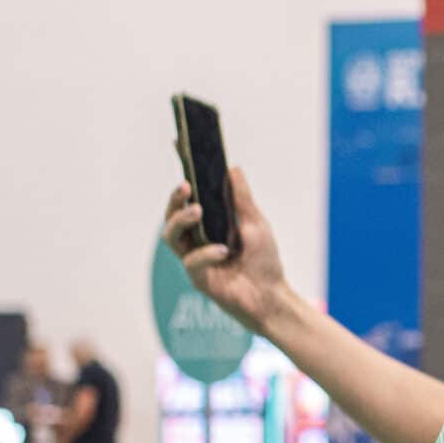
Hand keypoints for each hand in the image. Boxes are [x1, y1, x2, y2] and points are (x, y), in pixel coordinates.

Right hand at [164, 166, 285, 332]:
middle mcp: (197, 240)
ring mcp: (195, 259)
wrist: (273, 296)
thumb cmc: (264, 261)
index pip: (189, 198)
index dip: (181, 175)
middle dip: (175, 199)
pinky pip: (193, 262)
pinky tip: (223, 249)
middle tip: (185, 186)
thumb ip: (241, 199)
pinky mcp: (198, 278)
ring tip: (197, 210)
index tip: (177, 147)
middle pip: (171, 216)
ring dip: (182, 219)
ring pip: (171, 236)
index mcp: (209, 224)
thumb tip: (233, 167)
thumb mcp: (255, 223)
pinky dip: (207, 253)